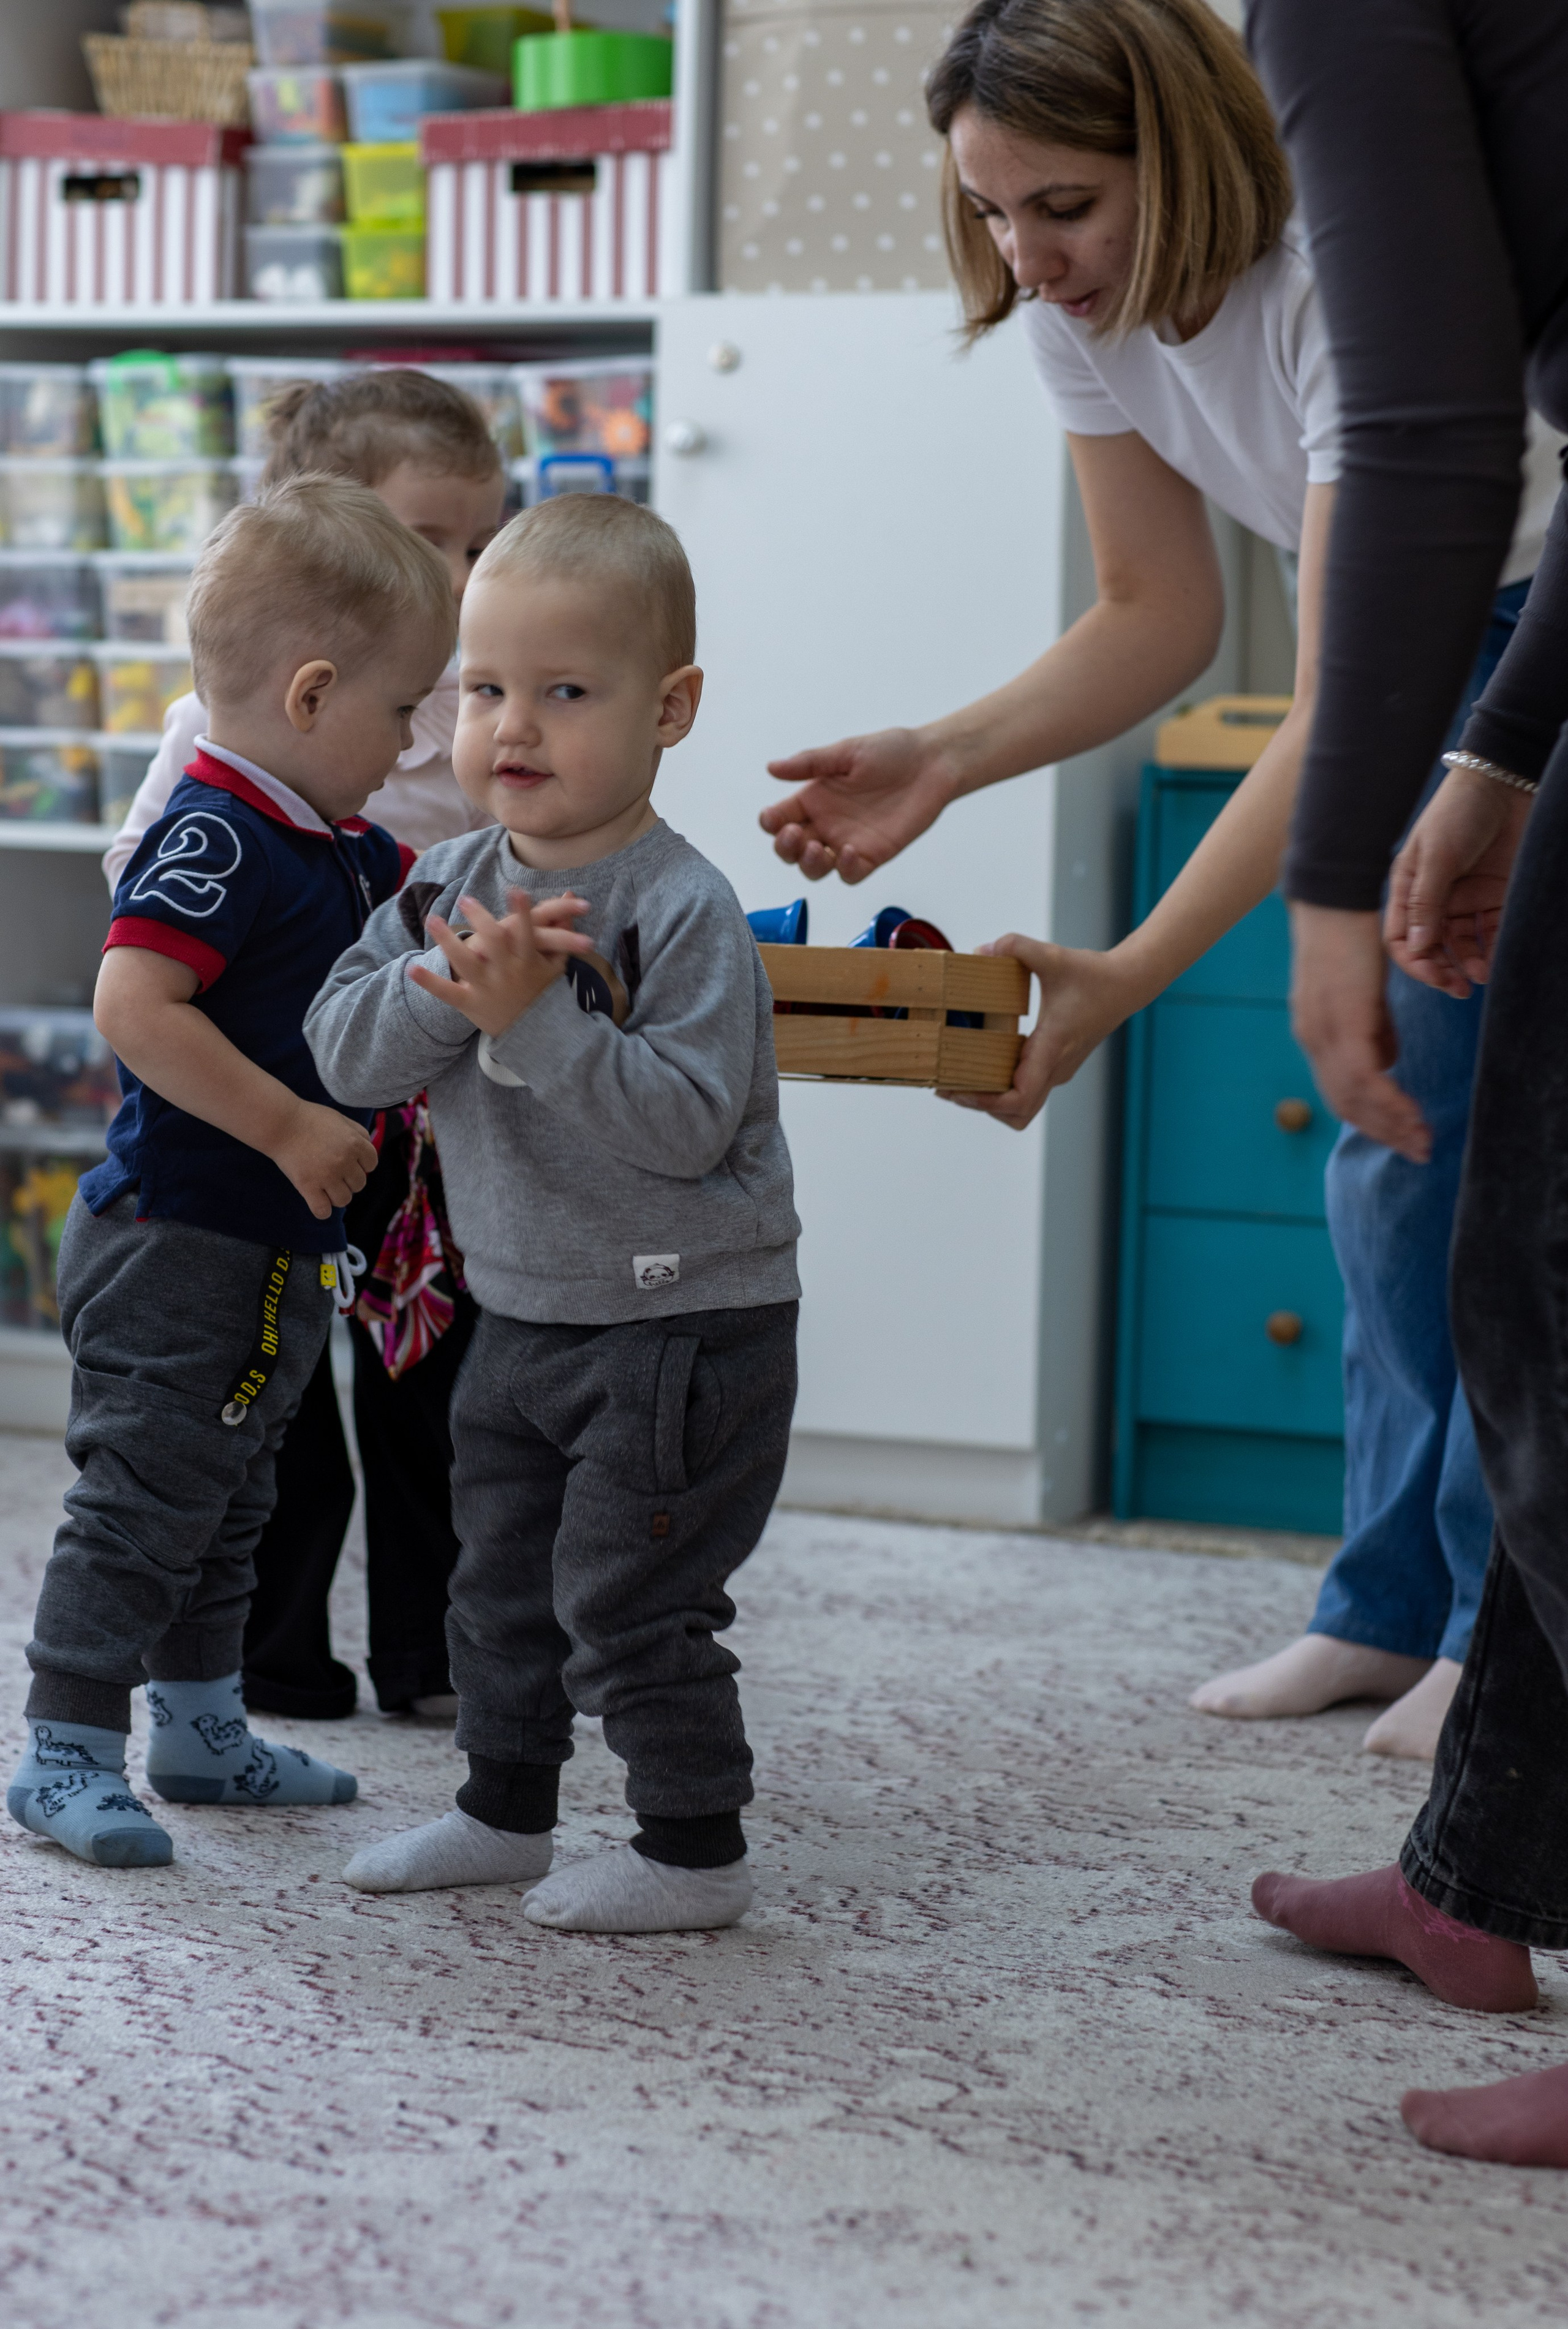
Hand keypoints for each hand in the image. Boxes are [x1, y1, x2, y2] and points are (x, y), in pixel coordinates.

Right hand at [271, 1099, 378, 1221]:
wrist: (281, 1123)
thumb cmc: (310, 1119)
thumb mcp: (341, 1119)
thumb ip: (359, 1133)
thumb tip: (368, 1150)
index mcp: (354, 1144)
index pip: (371, 1164)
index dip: (362, 1164)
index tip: (349, 1162)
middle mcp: (344, 1161)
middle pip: (359, 1184)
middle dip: (349, 1179)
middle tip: (334, 1171)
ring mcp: (326, 1176)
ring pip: (344, 1200)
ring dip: (337, 1195)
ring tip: (325, 1185)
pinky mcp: (308, 1187)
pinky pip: (323, 1211)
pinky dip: (322, 1210)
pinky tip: (317, 1200)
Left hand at [409, 891, 593, 1037]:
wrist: (535, 1035)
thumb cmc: (545, 993)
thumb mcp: (557, 962)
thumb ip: (562, 929)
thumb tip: (570, 895)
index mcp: (528, 962)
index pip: (528, 933)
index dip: (523, 912)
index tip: (515, 890)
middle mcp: (507, 973)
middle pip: (494, 942)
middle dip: (480, 919)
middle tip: (466, 899)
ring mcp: (488, 989)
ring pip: (465, 962)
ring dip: (447, 941)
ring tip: (433, 919)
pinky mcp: (471, 1004)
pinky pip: (448, 993)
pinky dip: (430, 982)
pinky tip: (412, 968)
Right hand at [761, 729, 960, 883]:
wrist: (933, 763)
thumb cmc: (892, 752)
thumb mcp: (847, 752)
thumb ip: (811, 763)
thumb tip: (772, 767)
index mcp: (814, 797)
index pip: (780, 818)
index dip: (771, 823)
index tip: (773, 819)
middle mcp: (826, 823)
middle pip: (791, 849)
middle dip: (786, 847)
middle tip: (795, 835)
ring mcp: (847, 842)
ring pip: (815, 868)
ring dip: (808, 864)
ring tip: (816, 849)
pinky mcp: (872, 855)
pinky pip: (850, 874)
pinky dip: (843, 869)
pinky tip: (848, 852)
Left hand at [940, 935, 1142, 1129]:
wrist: (1127, 984)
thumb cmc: (1094, 975)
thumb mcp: (1052, 956)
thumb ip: (1016, 946)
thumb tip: (981, 950)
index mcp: (1051, 1049)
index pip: (1019, 1098)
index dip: (986, 1103)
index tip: (958, 1090)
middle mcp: (1055, 1068)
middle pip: (1016, 1114)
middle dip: (980, 1105)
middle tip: (948, 1087)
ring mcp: (1058, 1070)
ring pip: (1022, 1107)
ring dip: (992, 1102)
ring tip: (960, 1081)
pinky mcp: (1057, 1064)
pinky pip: (1027, 1090)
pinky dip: (1003, 1089)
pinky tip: (982, 1065)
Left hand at [1289, 902, 1429, 1161]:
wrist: (1331, 902)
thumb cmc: (1349, 940)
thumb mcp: (1361, 992)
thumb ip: (1372, 1028)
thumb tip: (1386, 1061)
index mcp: (1315, 1034)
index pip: (1340, 1091)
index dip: (1371, 1118)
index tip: (1400, 1135)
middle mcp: (1313, 1040)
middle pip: (1346, 1104)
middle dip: (1384, 1132)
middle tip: (1418, 1152)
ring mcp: (1325, 1034)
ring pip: (1357, 1098)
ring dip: (1392, 1124)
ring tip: (1422, 1141)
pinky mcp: (1343, 1023)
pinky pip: (1366, 1078)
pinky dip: (1390, 1102)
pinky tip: (1412, 1115)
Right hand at [1385, 765, 1533, 996]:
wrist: (1505, 782)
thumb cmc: (1459, 812)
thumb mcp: (1436, 855)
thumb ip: (1426, 902)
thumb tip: (1417, 949)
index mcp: (1408, 888)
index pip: (1402, 938)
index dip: (1415, 963)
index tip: (1436, 977)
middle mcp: (1434, 898)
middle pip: (1432, 948)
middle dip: (1443, 971)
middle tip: (1459, 989)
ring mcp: (1465, 897)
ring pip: (1462, 944)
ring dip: (1469, 963)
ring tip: (1481, 976)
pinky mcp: (1495, 894)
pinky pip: (1491, 931)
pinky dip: (1493, 948)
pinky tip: (1497, 960)